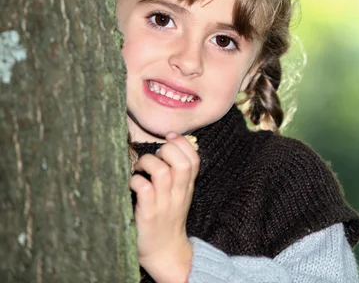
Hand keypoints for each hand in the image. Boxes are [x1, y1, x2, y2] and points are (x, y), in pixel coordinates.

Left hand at [129, 132, 199, 282]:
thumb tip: (168, 147)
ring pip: (161, 172)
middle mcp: (178, 194)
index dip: (182, 143)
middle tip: (155, 154)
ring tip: (141, 168)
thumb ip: (178, 175)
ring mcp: (164, 204)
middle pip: (181, 163)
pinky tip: (133, 183)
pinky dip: (136, 180)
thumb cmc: (167, 219)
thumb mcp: (180, 195)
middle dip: (167, 150)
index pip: (194, 159)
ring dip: (148, 162)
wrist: (164, 251)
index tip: (169, 137)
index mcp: (187, 187)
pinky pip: (144, 188)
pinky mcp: (148, 214)